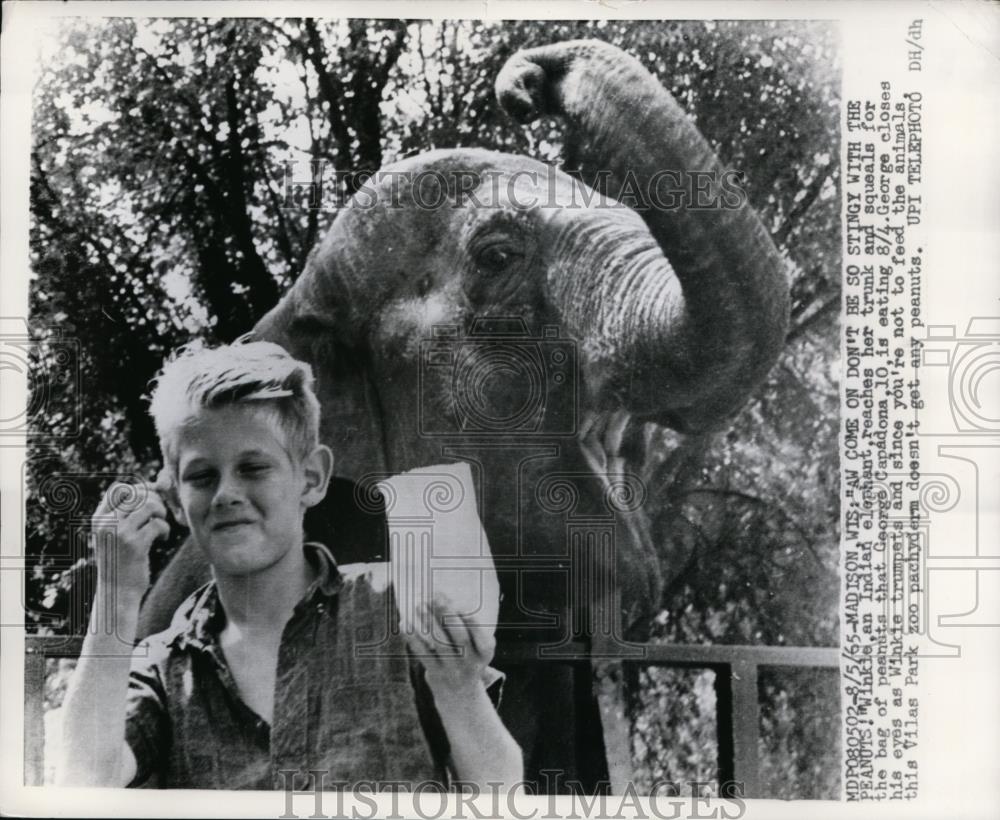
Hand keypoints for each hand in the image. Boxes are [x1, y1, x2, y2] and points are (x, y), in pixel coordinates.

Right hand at [91, 478, 170, 598]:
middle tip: (159, 514)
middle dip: (154, 499)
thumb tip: (159, 482)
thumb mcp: (117, 534)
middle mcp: (106, 523)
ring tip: (160, 526)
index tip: (151, 498)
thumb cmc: (122, 561)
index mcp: (99, 519)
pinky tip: (162, 539)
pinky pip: (157, 523)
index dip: (139, 488)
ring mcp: (120, 533)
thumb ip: (129, 511)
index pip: (117, 489)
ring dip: (161, 513)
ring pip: (149, 505)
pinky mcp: (135, 545)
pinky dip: (165, 529)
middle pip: (136, 493)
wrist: (117, 592)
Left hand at [404, 595, 494, 696]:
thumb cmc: (466, 657)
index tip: (454, 599)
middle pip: (459, 636)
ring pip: (440, 643)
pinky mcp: (436, 674)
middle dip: (446, 614)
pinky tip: (406, 623)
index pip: (478, 631)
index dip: (466, 615)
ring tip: (418, 605)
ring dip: (428, 622)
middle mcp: (472, 661)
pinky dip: (414, 637)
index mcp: (485, 650)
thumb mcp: (475, 645)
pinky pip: (423, 654)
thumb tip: (442, 598)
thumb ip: (464, 624)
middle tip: (433, 596)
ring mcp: (453, 670)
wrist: (460, 694)